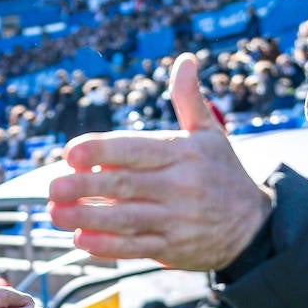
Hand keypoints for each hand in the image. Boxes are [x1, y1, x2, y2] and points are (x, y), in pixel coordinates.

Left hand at [47, 52, 271, 270]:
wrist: (254, 227)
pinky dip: (107, 246)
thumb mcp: (211, 134)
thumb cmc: (223, 173)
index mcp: (183, 154)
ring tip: (55, 213)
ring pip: (126, 218)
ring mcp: (177, 220)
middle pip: (125, 185)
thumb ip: (189, 99)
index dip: (102, 150)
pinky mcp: (173, 248)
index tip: (71, 153)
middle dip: (85, 186)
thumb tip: (186, 59)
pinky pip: (136, 247)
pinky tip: (81, 239)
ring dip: (88, 217)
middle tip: (53, 186)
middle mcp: (180, 186)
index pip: (137, 150)